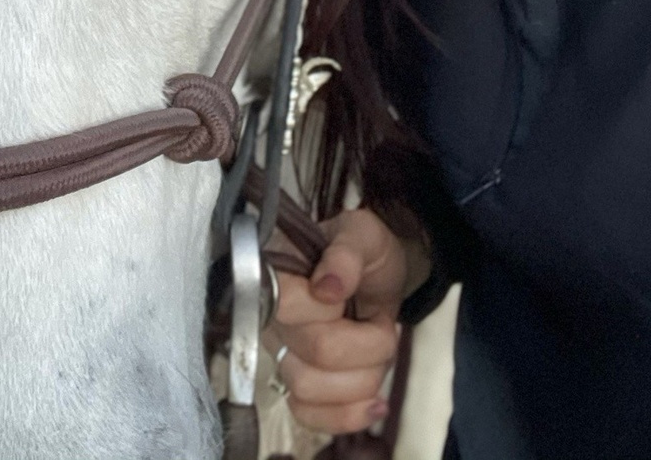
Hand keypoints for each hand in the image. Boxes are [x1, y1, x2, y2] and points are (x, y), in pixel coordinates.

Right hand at [264, 207, 427, 434]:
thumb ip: (346, 252)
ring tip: (377, 352)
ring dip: (363, 377)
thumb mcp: (363, 234)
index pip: (284, 304)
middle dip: (367, 344)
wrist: (379, 275)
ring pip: (311, 390)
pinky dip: (346, 415)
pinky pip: (309, 416)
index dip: (326, 308)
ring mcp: (282, 353)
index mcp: (276, 272)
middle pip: (313, 353)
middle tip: (379, 322)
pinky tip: (374, 403)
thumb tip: (327, 286)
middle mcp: (270, 317)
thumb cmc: (365, 251)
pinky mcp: (298, 384)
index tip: (345, 294)